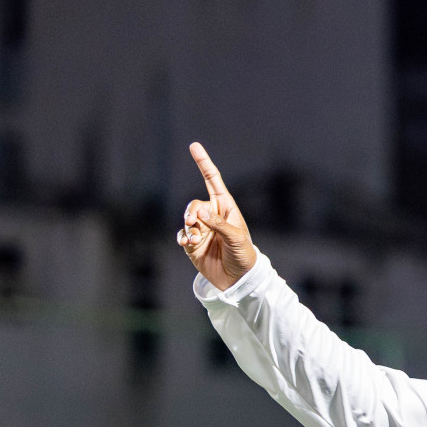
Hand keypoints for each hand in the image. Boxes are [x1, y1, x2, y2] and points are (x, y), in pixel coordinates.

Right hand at [179, 142, 256, 290]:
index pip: (213, 181)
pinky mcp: (192, 243)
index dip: (203, 163)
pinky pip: (182, 235)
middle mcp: (212, 215)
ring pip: (186, 220)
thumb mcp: (236, 238)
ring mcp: (201, 229)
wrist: (239, 279)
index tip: (194, 146)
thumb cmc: (244, 256)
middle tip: (192, 223)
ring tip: (196, 241)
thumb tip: (200, 212)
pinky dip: (183, 238)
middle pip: (194, 204)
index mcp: (226, 207)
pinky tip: (188, 244)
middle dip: (191, 212)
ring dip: (189, 229)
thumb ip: (218, 223)